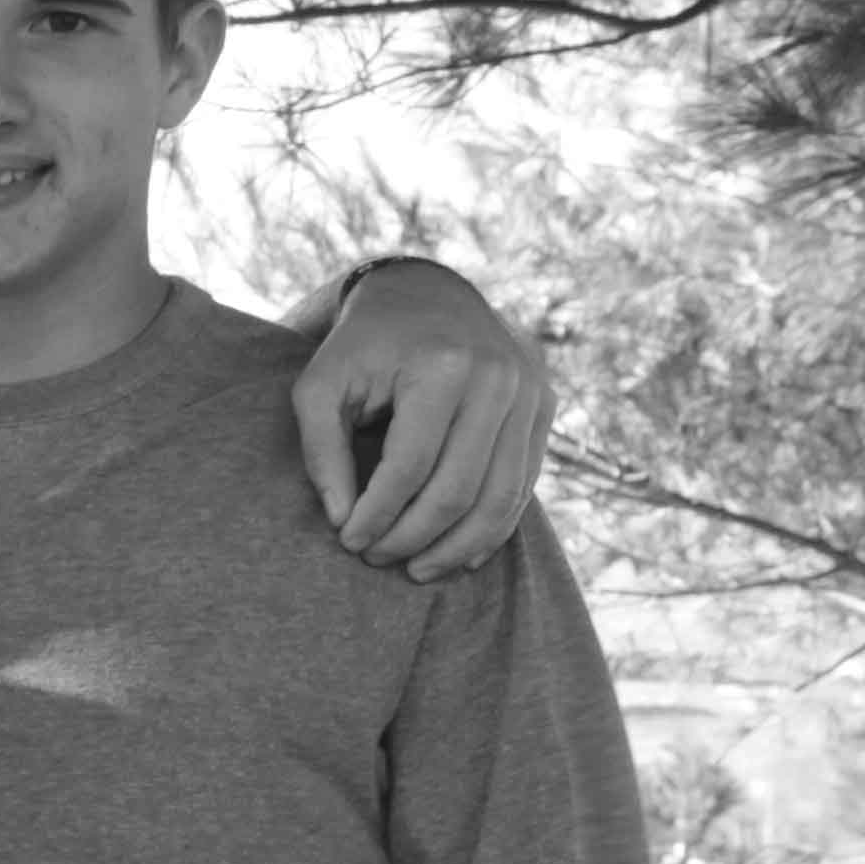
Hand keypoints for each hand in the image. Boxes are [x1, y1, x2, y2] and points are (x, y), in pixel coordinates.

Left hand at [294, 260, 547, 578]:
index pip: (409, 467)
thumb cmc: (362, 346)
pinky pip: (523, 485)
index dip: (377, 515)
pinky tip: (459, 555)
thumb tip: (342, 519)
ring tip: (417, 570)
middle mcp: (497, 378)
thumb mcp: (320, 385)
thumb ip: (321, 451)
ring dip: (456, 547)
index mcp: (441, 366)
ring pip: (500, 498)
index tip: (349, 541)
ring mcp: (530, 391)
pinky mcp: (545, 406)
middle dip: (413, 538)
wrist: (424, 293)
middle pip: (458, 489)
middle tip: (377, 560)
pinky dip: (493, 529)